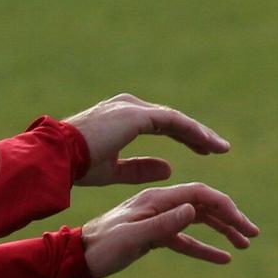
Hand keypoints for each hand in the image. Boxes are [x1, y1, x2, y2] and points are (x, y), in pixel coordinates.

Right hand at [64, 94, 230, 186]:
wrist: (57, 157)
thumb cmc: (76, 165)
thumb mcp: (113, 170)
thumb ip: (140, 168)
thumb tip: (169, 168)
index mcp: (121, 117)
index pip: (161, 124)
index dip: (183, 136)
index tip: (203, 149)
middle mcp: (128, 106)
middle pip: (172, 119)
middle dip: (196, 134)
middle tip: (218, 148)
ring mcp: (133, 108)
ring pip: (176, 119)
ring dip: (200, 134)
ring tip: (220, 148)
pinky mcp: (137, 116)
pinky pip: (174, 122)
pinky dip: (193, 133)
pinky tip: (208, 145)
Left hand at [82, 183, 259, 277]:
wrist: (77, 259)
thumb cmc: (102, 248)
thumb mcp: (132, 237)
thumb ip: (163, 224)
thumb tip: (194, 209)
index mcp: (155, 199)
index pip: (200, 195)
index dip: (225, 207)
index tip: (244, 224)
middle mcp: (158, 204)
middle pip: (203, 204)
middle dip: (230, 217)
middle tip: (253, 234)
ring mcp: (156, 219)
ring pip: (197, 220)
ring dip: (221, 231)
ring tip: (243, 245)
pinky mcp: (152, 235)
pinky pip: (184, 238)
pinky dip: (203, 247)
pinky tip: (222, 258)